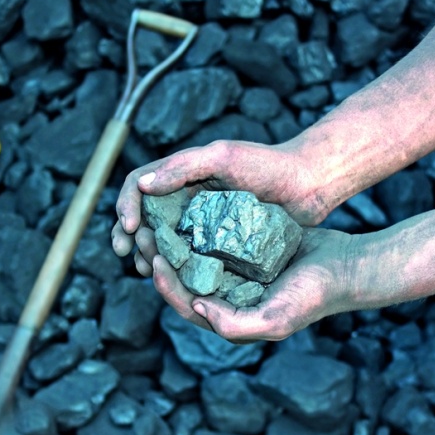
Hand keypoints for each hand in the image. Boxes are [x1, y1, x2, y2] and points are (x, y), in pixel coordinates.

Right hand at [111, 139, 329, 274]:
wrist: (309, 184)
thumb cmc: (268, 165)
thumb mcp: (224, 158)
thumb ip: (183, 167)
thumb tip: (141, 186)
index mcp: (182, 172)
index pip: (138, 185)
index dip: (126, 204)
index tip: (130, 227)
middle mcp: (186, 194)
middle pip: (144, 213)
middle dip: (128, 232)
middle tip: (125, 251)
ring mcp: (201, 218)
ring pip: (162, 236)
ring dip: (147, 250)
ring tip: (143, 267)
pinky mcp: (218, 239)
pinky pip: (187, 253)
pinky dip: (174, 264)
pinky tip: (172, 276)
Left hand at [149, 228, 358, 344]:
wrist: (344, 267)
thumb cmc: (312, 297)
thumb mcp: (275, 320)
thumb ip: (234, 324)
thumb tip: (197, 309)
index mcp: (228, 317)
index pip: (186, 304)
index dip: (166, 285)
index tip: (155, 259)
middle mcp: (227, 296)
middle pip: (184, 279)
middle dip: (162, 258)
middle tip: (145, 233)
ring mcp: (235, 272)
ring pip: (194, 258)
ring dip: (175, 241)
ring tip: (158, 220)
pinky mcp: (244, 250)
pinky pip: (214, 239)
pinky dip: (198, 229)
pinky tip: (185, 208)